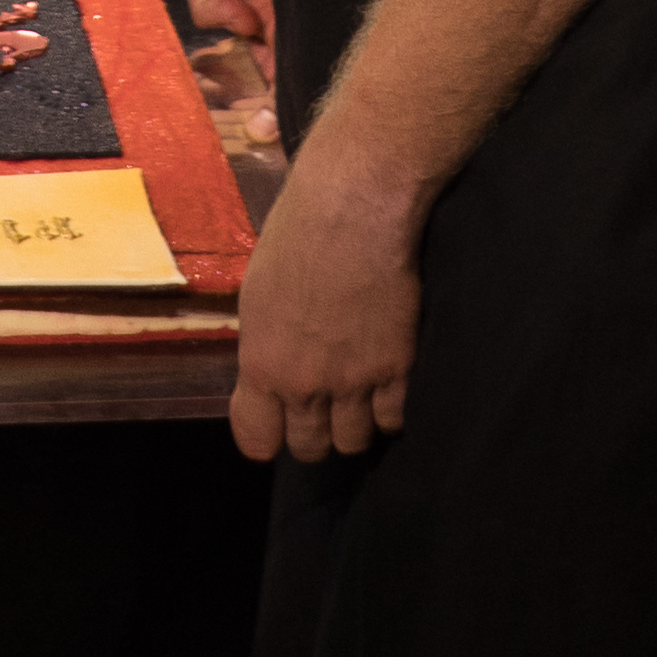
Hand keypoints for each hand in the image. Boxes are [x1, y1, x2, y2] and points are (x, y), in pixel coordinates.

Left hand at [224, 146, 422, 463]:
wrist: (353, 209)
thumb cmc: (295, 235)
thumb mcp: (258, 294)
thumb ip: (265, 345)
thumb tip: (270, 371)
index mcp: (262, 364)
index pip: (257, 439)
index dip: (266, 437)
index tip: (275, 426)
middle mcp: (306, 384)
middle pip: (310, 447)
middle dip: (313, 433)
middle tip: (320, 408)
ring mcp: (355, 381)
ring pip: (355, 440)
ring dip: (354, 424)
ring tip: (357, 398)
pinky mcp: (399, 369)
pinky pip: (395, 419)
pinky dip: (391, 411)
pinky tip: (388, 389)